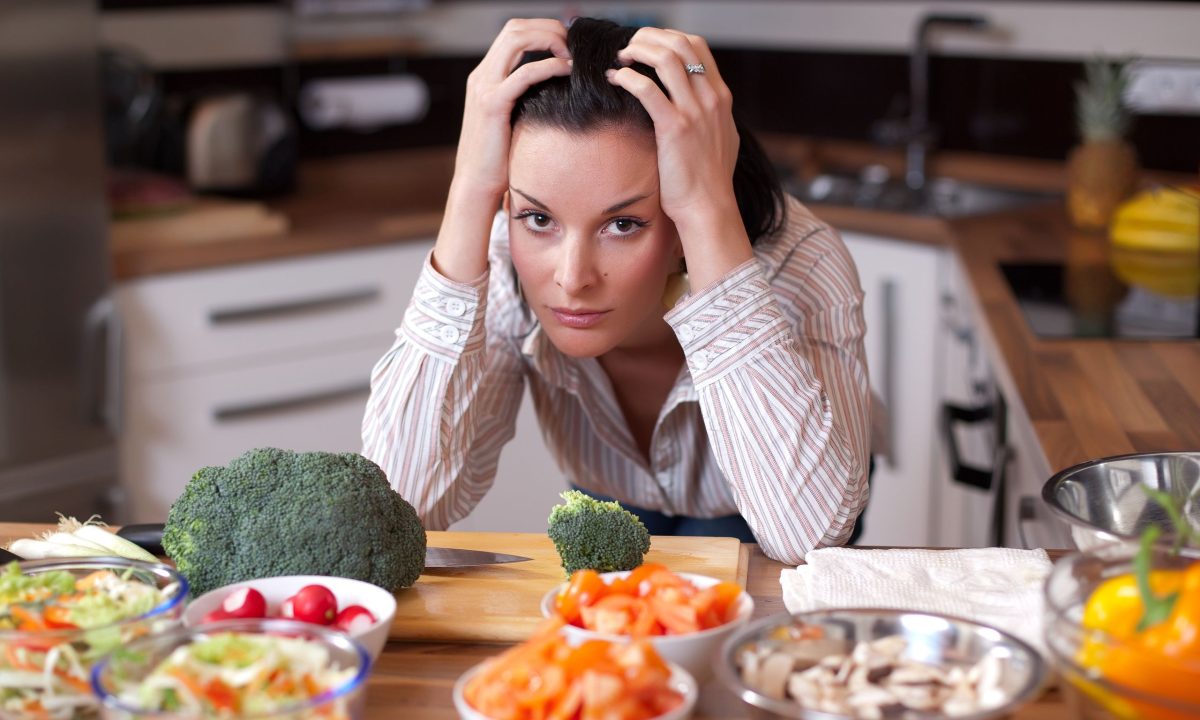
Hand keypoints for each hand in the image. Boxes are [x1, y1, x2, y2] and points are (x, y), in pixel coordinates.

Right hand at [435, 19, 570, 281]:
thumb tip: (559, 89)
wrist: (476, 184)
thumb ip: (527, 98)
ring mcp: (484, 87)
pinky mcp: (492, 104)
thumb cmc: (499, 157)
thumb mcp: (514, 119)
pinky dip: (549, 66)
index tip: (568, 45)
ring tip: (570, 55)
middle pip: (515, 28)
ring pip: (516, 39)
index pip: (513, 33)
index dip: (542, 30)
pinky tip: (567, 72)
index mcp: (485, 76)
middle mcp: (481, 75)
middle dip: (548, 28)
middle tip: (573, 45)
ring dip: (548, 40)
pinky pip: (524, 73)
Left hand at [606, 29, 752, 287]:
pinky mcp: (675, 127)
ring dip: (638, 51)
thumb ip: (708, 114)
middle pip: (680, 44)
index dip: (669, 36)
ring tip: (620, 58)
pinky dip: (627, 77)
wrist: (708, 207)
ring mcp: (695, 112)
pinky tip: (614, 79)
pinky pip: (647, 89)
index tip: (648, 43)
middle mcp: (711, 98)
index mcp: (721, 97)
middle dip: (650, 37)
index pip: (697, 46)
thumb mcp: (719, 138)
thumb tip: (694, 100)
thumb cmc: (708, 179)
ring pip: (666, 58)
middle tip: (629, 46)